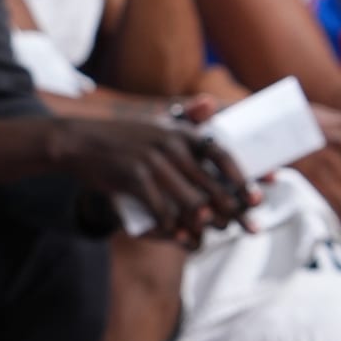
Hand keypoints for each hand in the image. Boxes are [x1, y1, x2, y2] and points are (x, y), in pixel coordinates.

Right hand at [49, 115, 252, 244]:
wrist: (80, 141)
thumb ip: (186, 121)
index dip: (245, 178)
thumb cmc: (124, 138)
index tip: (260, 197)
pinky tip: (178, 236)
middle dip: (235, 210)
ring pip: (191, 201)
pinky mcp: (134, 178)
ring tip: (214, 235)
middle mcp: (172, 145)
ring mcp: (153, 161)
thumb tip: (213, 104)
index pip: (223, 156)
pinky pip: (161, 210)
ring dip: (206, 224)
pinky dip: (172, 226)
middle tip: (249, 228)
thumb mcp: (156, 126)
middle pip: (214, 184)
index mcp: (182, 134)